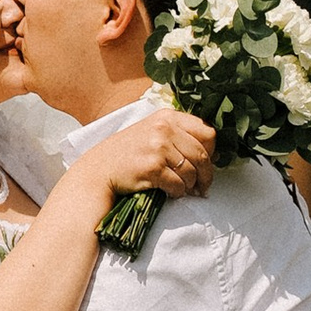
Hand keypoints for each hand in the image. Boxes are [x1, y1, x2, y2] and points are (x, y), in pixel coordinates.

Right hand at [96, 105, 215, 206]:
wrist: (99, 169)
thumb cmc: (127, 153)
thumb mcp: (151, 131)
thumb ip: (178, 134)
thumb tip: (211, 153)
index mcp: (167, 117)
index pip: (207, 132)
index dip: (211, 151)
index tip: (206, 162)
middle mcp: (164, 129)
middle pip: (203, 154)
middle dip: (206, 174)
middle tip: (202, 185)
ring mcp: (157, 148)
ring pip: (192, 172)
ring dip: (190, 185)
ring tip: (183, 189)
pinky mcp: (152, 168)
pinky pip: (178, 185)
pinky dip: (177, 193)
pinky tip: (170, 192)